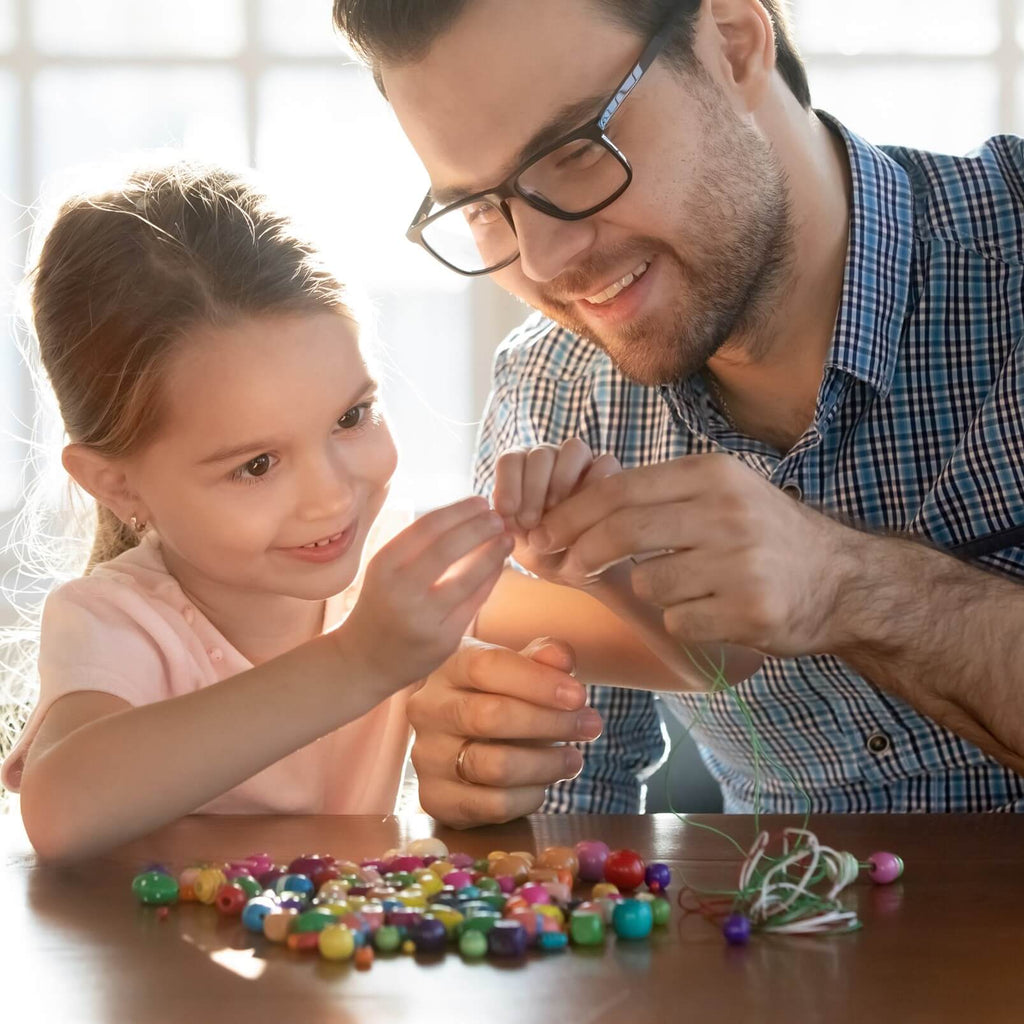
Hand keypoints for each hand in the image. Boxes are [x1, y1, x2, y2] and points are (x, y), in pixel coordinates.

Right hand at [342, 497, 512, 684]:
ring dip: (493, 554)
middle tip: (500, 518)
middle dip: (480, 528)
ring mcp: (422, 618)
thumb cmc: (382, 604)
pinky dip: (490, 580)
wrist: (363, 660)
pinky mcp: (442, 640)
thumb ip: (419, 546)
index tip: (481, 501)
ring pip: (467, 578)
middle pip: (448, 548)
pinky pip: (474, 603)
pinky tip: (499, 566)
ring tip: (507, 539)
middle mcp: (400, 590)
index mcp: (384, 565)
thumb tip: (468, 515)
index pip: (427, 526)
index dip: (460, 511)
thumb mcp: (388, 570)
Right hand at [407, 636, 603, 827]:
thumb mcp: (520, 669)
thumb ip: (543, 658)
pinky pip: (492, 805)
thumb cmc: (498, 695)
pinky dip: (529, 796)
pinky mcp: (435, 799)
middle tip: (591, 725)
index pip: (485, 667)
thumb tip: (562, 659)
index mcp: (446, 667)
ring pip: (495, 766)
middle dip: (550, 723)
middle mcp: (428, 709)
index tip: (578, 695)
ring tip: (574, 759)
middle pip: (490, 716)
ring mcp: (426, 757)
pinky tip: (544, 784)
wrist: (462, 740)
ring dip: (546, 764)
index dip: (537, 682)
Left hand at [492, 438, 621, 586]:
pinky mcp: (609, 473)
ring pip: (574, 449)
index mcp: (523, 469)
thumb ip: (509, 527)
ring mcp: (582, 463)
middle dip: (533, 488)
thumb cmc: (543, 551)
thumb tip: (503, 514)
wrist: (581, 565)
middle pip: (541, 454)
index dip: (507, 483)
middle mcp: (552, 460)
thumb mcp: (521, 545)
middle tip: (530, 522)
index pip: (512, 460)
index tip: (506, 512)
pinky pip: (606, 464)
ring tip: (557, 512)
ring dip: (563, 480)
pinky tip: (587, 512)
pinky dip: (595, 483)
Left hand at [529, 453, 853, 657]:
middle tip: (567, 567)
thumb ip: (659, 497)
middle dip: (582, 552)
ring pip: (648, 582)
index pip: (620, 490)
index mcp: (712, 475)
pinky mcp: (750, 609)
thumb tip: (576, 510)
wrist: (843, 581)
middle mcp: (726, 512)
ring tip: (687, 587)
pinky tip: (712, 610)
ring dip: (651, 591)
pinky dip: (682, 619)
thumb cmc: (767, 536)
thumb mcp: (721, 493)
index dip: (573, 515)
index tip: (546, 533)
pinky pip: (678, 619)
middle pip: (622, 531)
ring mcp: (740, 562)